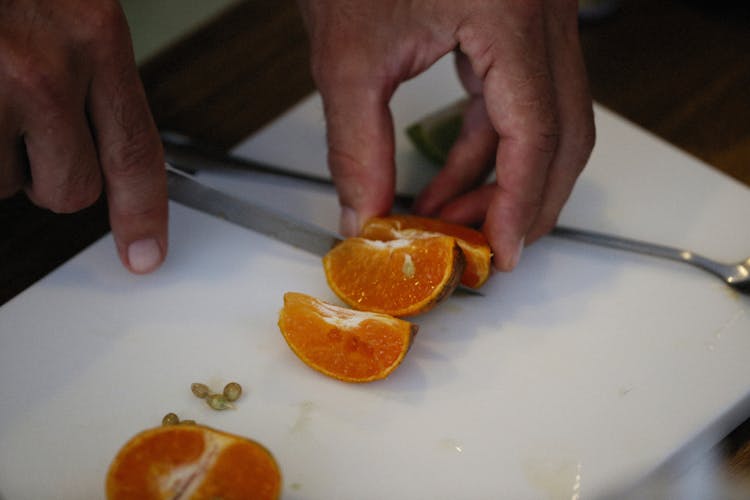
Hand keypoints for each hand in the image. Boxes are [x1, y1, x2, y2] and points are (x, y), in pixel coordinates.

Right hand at [0, 0, 167, 273]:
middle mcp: (43, 67)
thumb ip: (86, 70)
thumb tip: (87, 142)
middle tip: (19, 129)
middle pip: (70, 190)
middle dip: (45, 177)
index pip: (137, 153)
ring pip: (1, 184)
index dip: (143, 214)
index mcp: (93, 33)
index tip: (144, 253)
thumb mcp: (70, 5)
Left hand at [297, 0, 594, 269]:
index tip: (499, 253)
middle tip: (482, 248)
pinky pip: (519, 102)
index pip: (536, 132)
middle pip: (564, 134)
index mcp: (511, 14)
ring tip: (451, 218)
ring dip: (504, 180)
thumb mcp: (348, 53)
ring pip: (549, 123)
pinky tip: (451, 180)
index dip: (519, 204)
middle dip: (525, 202)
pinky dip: (489, 149)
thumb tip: (365, 213)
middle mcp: (543, 14)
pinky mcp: (516, 26)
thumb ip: (356, 144)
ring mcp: (537, 19)